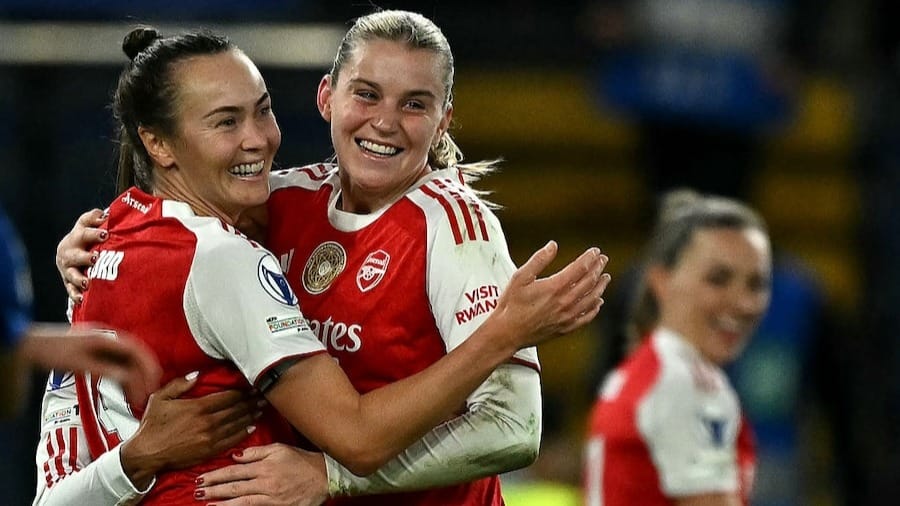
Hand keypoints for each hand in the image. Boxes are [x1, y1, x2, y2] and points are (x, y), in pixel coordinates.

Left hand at [21, 323, 161, 406]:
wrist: (31, 346)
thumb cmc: (52, 351)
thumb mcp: (80, 364)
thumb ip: (106, 370)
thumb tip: (129, 378)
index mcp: (106, 338)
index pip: (135, 349)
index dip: (147, 364)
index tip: (154, 380)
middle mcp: (107, 340)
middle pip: (134, 357)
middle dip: (144, 374)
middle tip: (149, 393)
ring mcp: (102, 348)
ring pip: (126, 364)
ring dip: (134, 380)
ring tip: (137, 398)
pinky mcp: (96, 356)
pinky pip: (116, 368)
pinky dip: (123, 380)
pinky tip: (125, 393)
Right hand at [55, 208, 106, 301]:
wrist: (68, 250)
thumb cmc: (87, 235)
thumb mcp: (89, 223)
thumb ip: (96, 217)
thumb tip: (105, 215)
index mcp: (77, 235)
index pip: (84, 231)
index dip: (94, 232)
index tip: (106, 234)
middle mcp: (69, 251)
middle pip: (75, 255)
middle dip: (84, 257)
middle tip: (95, 258)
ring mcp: (67, 267)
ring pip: (71, 274)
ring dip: (79, 278)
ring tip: (88, 282)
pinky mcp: (68, 280)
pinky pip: (70, 289)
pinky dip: (75, 294)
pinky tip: (82, 299)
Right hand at [120, 373, 262, 488]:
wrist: (147, 453)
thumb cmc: (152, 426)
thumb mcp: (161, 398)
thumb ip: (180, 385)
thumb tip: (197, 375)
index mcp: (198, 407)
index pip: (228, 397)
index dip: (243, 391)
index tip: (252, 386)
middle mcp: (208, 422)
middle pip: (236, 409)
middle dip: (251, 402)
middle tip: (262, 396)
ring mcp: (210, 438)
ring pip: (237, 424)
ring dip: (250, 415)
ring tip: (261, 408)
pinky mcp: (209, 450)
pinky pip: (232, 440)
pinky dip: (243, 433)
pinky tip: (251, 427)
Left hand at [195, 443, 327, 505]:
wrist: (324, 476)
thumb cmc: (301, 461)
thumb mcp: (279, 448)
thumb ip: (257, 452)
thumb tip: (236, 455)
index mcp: (264, 465)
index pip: (234, 471)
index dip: (216, 475)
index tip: (202, 477)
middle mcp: (265, 482)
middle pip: (234, 487)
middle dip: (213, 489)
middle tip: (196, 492)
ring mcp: (270, 497)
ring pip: (241, 502)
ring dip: (222, 503)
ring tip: (206, 504)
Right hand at [496, 241, 610, 347]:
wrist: (507, 333)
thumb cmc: (511, 304)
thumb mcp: (520, 277)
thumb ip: (539, 260)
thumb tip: (553, 245)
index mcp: (555, 287)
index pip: (580, 268)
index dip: (589, 258)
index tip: (595, 251)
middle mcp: (565, 301)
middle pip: (589, 282)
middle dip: (598, 268)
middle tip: (603, 260)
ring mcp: (567, 316)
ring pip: (591, 299)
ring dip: (600, 286)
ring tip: (605, 278)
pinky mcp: (566, 328)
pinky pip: (586, 317)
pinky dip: (595, 308)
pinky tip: (598, 302)